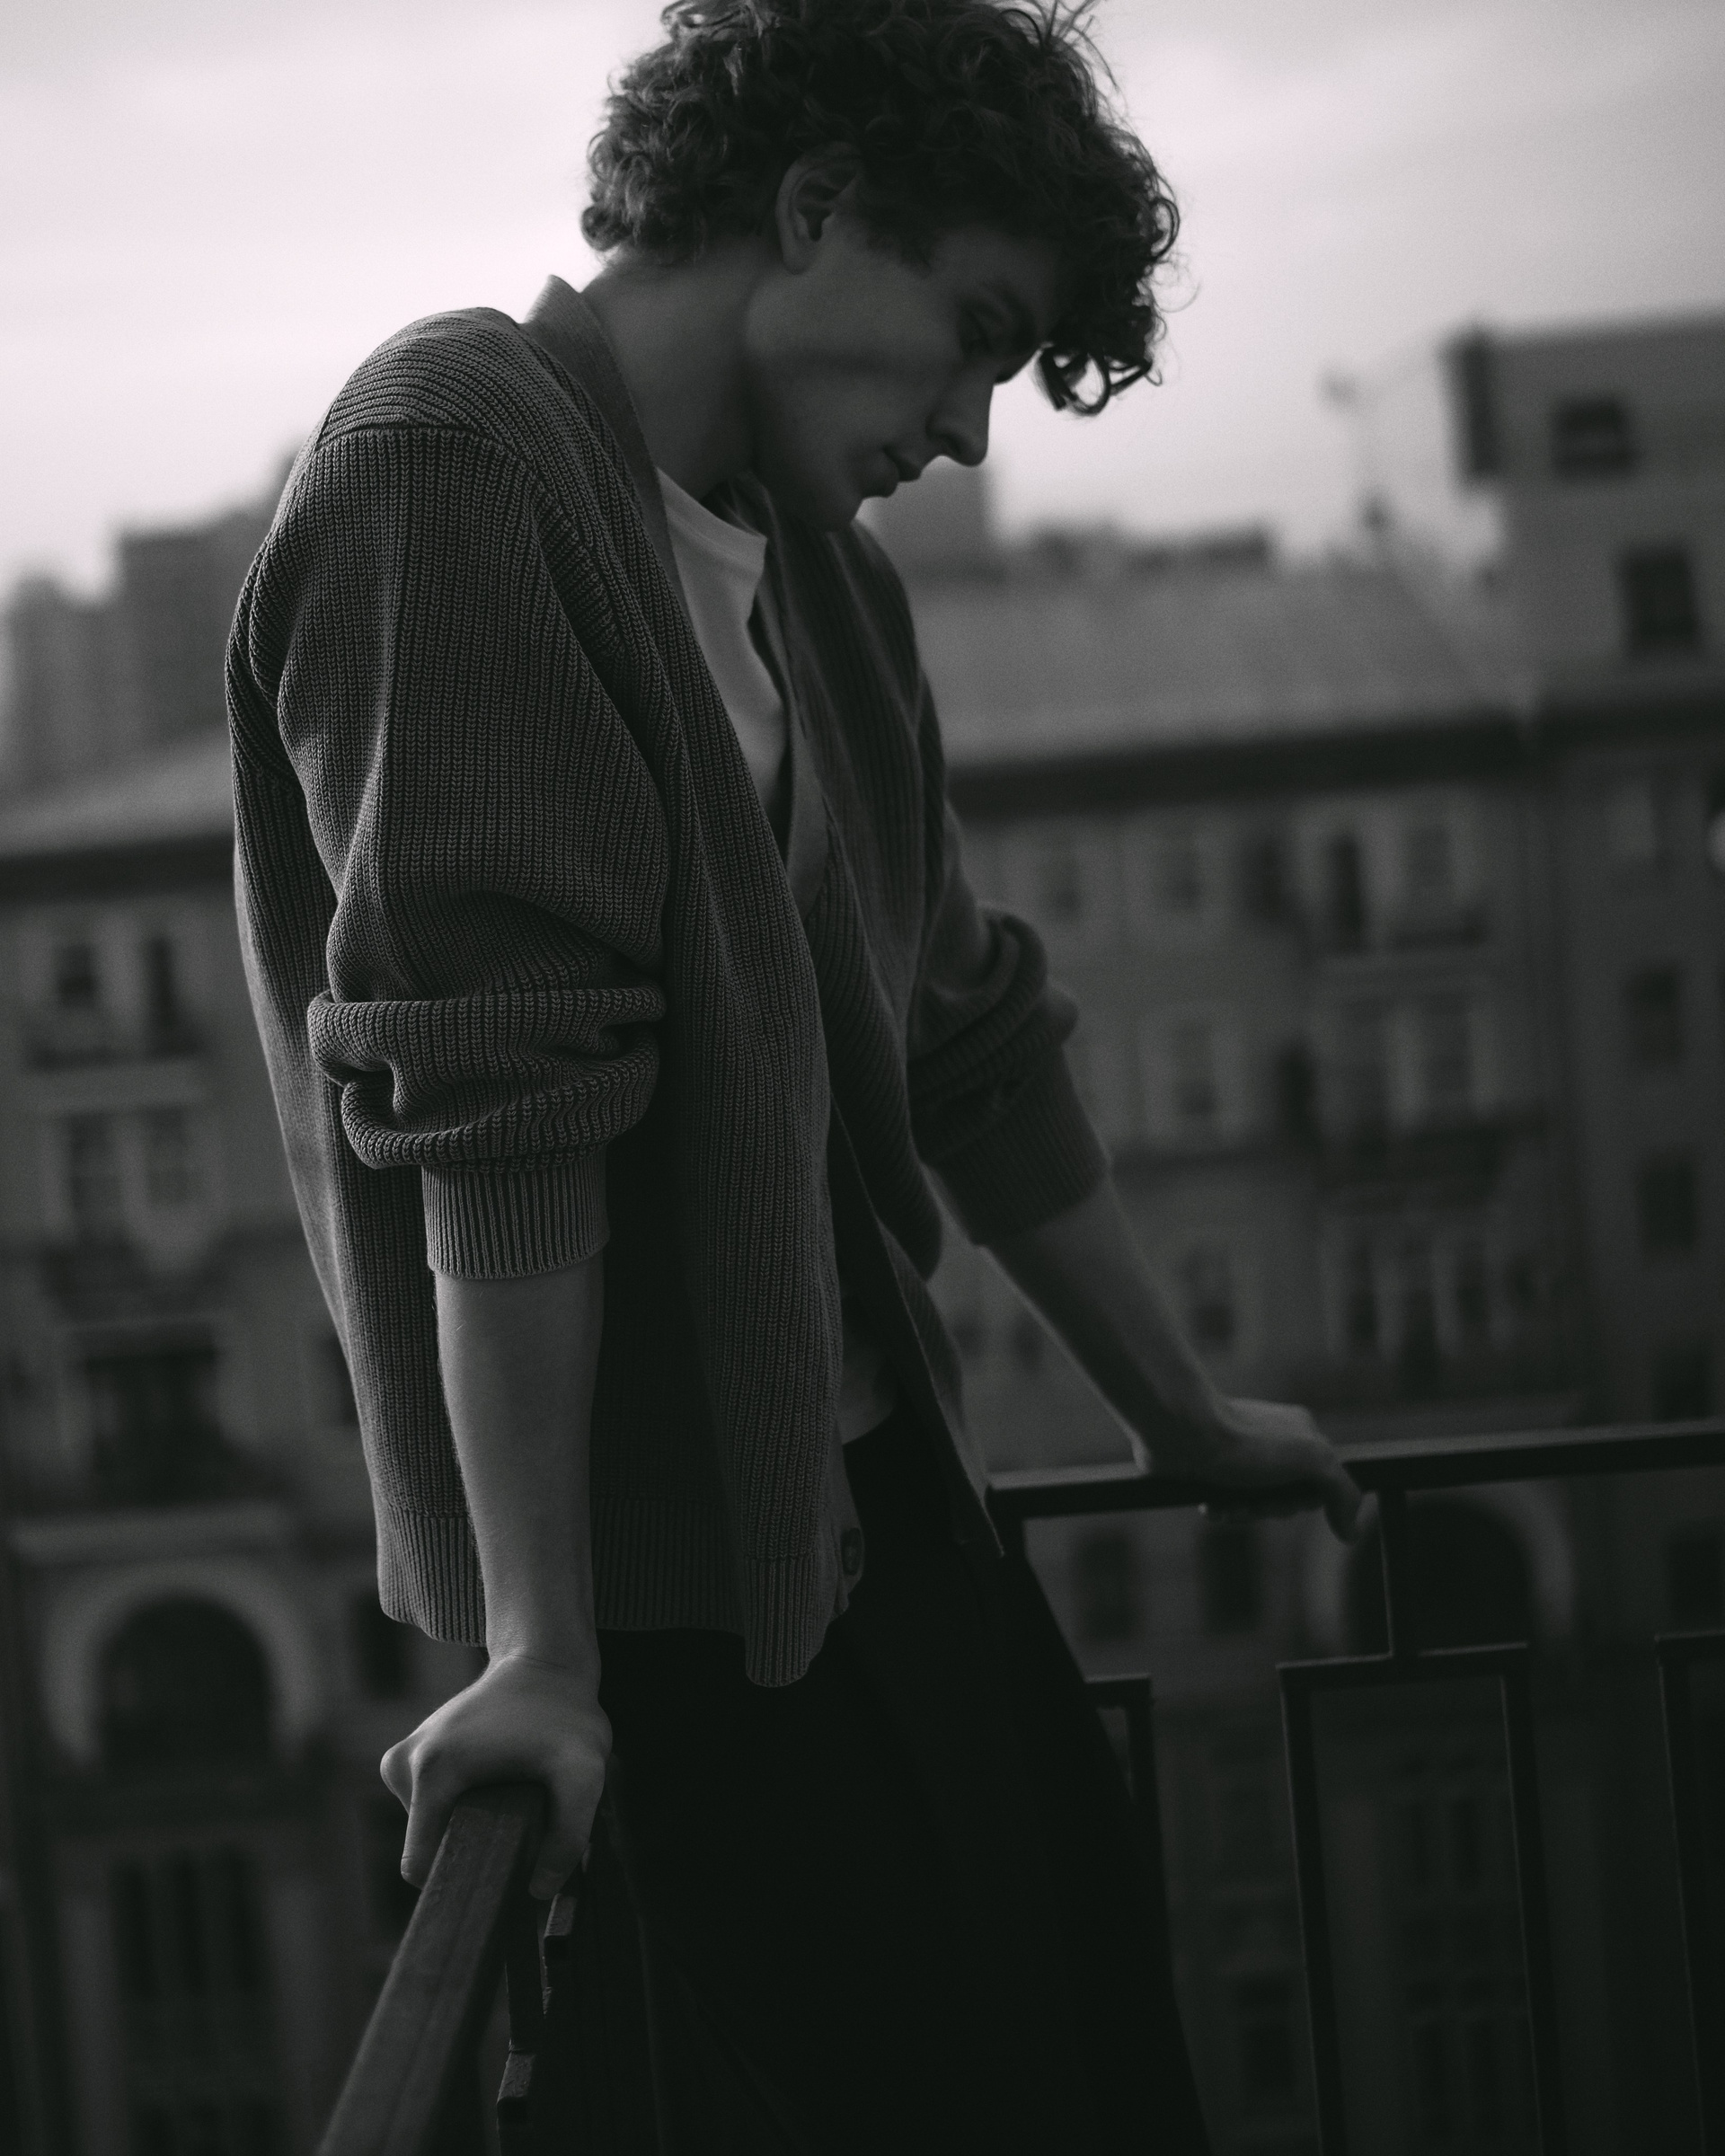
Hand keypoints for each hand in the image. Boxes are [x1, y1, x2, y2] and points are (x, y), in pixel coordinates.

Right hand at [381, 1650, 610, 1899]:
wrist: (544, 1665)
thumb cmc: (564, 1716)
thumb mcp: (585, 1773)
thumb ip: (569, 1835)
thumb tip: (537, 1891)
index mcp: (431, 1771)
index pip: (421, 1865)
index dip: (463, 1877)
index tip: (504, 1866)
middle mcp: (404, 1762)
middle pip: (428, 1846)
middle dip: (471, 1845)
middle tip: (519, 1816)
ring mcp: (403, 1756)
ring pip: (429, 1827)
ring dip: (469, 1822)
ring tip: (511, 1793)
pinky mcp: (412, 1755)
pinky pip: (430, 1808)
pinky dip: (461, 1806)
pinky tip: (496, 1785)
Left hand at [1132, 1396, 1363, 1541]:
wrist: (1184, 1433)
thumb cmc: (1247, 1442)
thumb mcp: (1312, 1460)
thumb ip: (1343, 1492)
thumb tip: (1351, 1531)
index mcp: (1300, 1434)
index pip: (1320, 1485)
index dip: (1307, 1499)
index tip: (1295, 1495)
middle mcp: (1271, 1445)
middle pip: (1287, 1499)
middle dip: (1272, 1508)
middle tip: (1257, 1498)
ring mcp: (1240, 1459)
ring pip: (1256, 1506)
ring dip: (1244, 1512)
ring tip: (1229, 1502)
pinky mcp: (1212, 1472)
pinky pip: (1226, 1505)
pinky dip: (1221, 1510)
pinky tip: (1211, 1503)